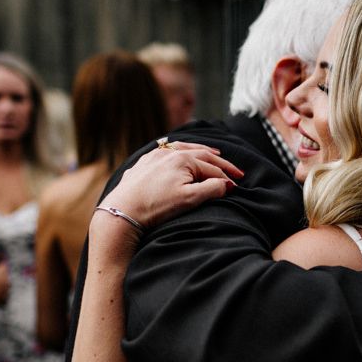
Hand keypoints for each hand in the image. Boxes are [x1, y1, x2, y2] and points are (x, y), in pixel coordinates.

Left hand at [98, 142, 242, 230]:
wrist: (122, 212)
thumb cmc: (157, 206)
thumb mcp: (190, 199)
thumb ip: (212, 189)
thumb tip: (227, 184)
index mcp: (183, 159)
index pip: (211, 167)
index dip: (227, 176)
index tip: (239, 183)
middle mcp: (168, 152)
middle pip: (200, 155)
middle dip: (219, 163)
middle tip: (235, 170)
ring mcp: (153, 157)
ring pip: (182, 149)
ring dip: (200, 152)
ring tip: (213, 153)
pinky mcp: (142, 164)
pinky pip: (165, 152)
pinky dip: (179, 152)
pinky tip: (180, 155)